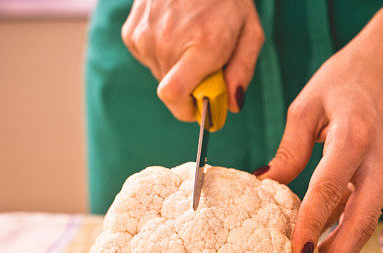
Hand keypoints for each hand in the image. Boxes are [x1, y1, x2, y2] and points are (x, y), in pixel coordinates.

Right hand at [122, 0, 263, 119]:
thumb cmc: (226, 0)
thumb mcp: (249, 33)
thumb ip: (242, 71)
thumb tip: (233, 106)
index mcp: (200, 46)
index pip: (174, 97)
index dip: (188, 111)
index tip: (203, 109)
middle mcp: (167, 43)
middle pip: (173, 93)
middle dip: (191, 89)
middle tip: (206, 66)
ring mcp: (145, 37)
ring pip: (161, 77)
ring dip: (177, 71)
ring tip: (190, 43)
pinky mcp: (132, 34)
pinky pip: (148, 61)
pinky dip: (162, 56)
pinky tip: (175, 34)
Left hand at [258, 40, 382, 252]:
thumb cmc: (346, 81)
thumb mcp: (307, 106)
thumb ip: (289, 150)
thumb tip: (267, 188)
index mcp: (355, 135)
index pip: (331, 187)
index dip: (313, 224)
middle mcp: (379, 159)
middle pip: (361, 220)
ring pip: (367, 223)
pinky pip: (368, 212)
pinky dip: (348, 236)